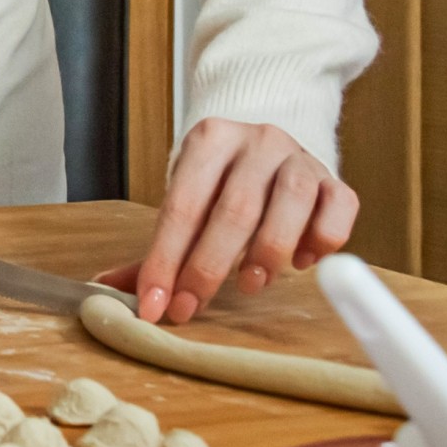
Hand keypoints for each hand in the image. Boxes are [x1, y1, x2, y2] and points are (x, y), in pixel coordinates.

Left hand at [94, 118, 357, 322]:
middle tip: (191, 307)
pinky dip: (321, 240)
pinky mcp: (337, 179)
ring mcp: (301, 158)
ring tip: (249, 286)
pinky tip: (301, 262)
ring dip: (267, 254)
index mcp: (208, 139)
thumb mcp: (187, 199)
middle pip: (232, 210)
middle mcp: (257, 141)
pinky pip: (339, 209)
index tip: (155, 303)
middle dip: (207, 267)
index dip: (165, 259)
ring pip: (289, 206)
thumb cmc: (221, 184)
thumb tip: (107, 285)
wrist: (271, 149)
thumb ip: (158, 243)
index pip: (181, 206)